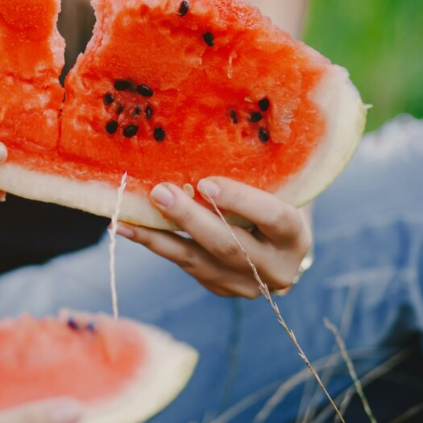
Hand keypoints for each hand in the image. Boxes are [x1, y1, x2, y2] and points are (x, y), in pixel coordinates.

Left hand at [117, 177, 312, 297]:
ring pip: (198, 262)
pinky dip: (156, 244)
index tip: (206, 182)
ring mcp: (246, 285)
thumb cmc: (274, 197)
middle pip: (229, 245)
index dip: (240, 201)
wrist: (278, 244)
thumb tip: (206, 135)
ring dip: (159, 238)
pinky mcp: (220, 288)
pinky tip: (129, 228)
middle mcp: (276, 269)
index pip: (273, 218)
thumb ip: (255, 172)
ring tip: (127, 218)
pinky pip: (184, 265)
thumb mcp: (276, 185)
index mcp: (296, 237)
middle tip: (160, 193)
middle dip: (190, 219)